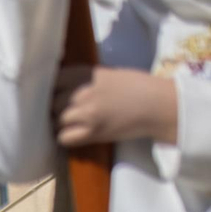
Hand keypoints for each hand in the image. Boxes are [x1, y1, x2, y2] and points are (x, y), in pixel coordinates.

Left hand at [53, 66, 177, 147]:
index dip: (52, 89)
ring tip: (70, 124)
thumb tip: (60, 85)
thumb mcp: (107, 74)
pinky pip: (64, 137)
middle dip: (55, 107)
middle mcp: (84, 91)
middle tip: (64, 112)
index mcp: (87, 74)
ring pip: (56, 119)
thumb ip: (84, 79)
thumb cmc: (137, 87)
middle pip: (52, 102)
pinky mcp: (93, 132)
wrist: (159, 105)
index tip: (55, 94)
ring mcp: (87, 112)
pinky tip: (74, 135)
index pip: (54, 80)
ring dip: (60, 123)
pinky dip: (65, 138)